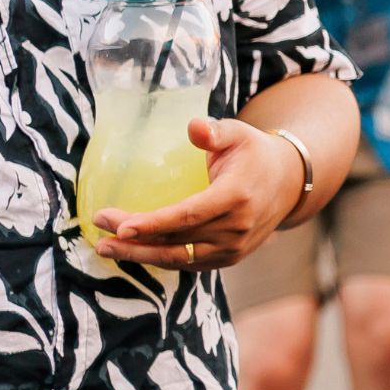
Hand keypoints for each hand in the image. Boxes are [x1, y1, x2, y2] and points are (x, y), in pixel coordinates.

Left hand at [91, 118, 305, 271]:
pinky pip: (190, 263)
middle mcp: (237, 228)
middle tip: (100, 233)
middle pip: (177, 242)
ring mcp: (234, 247)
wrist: (290, 183)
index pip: (188, 215)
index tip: (119, 226)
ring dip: (141, 256)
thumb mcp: (238, 134)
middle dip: (134, 241)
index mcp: (236, 196)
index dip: (152, 223)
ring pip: (180, 259)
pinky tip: (136, 252)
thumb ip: (215, 131)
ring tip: (107, 248)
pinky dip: (161, 260)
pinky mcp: (231, 257)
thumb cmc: (255, 154)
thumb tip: (193, 126)